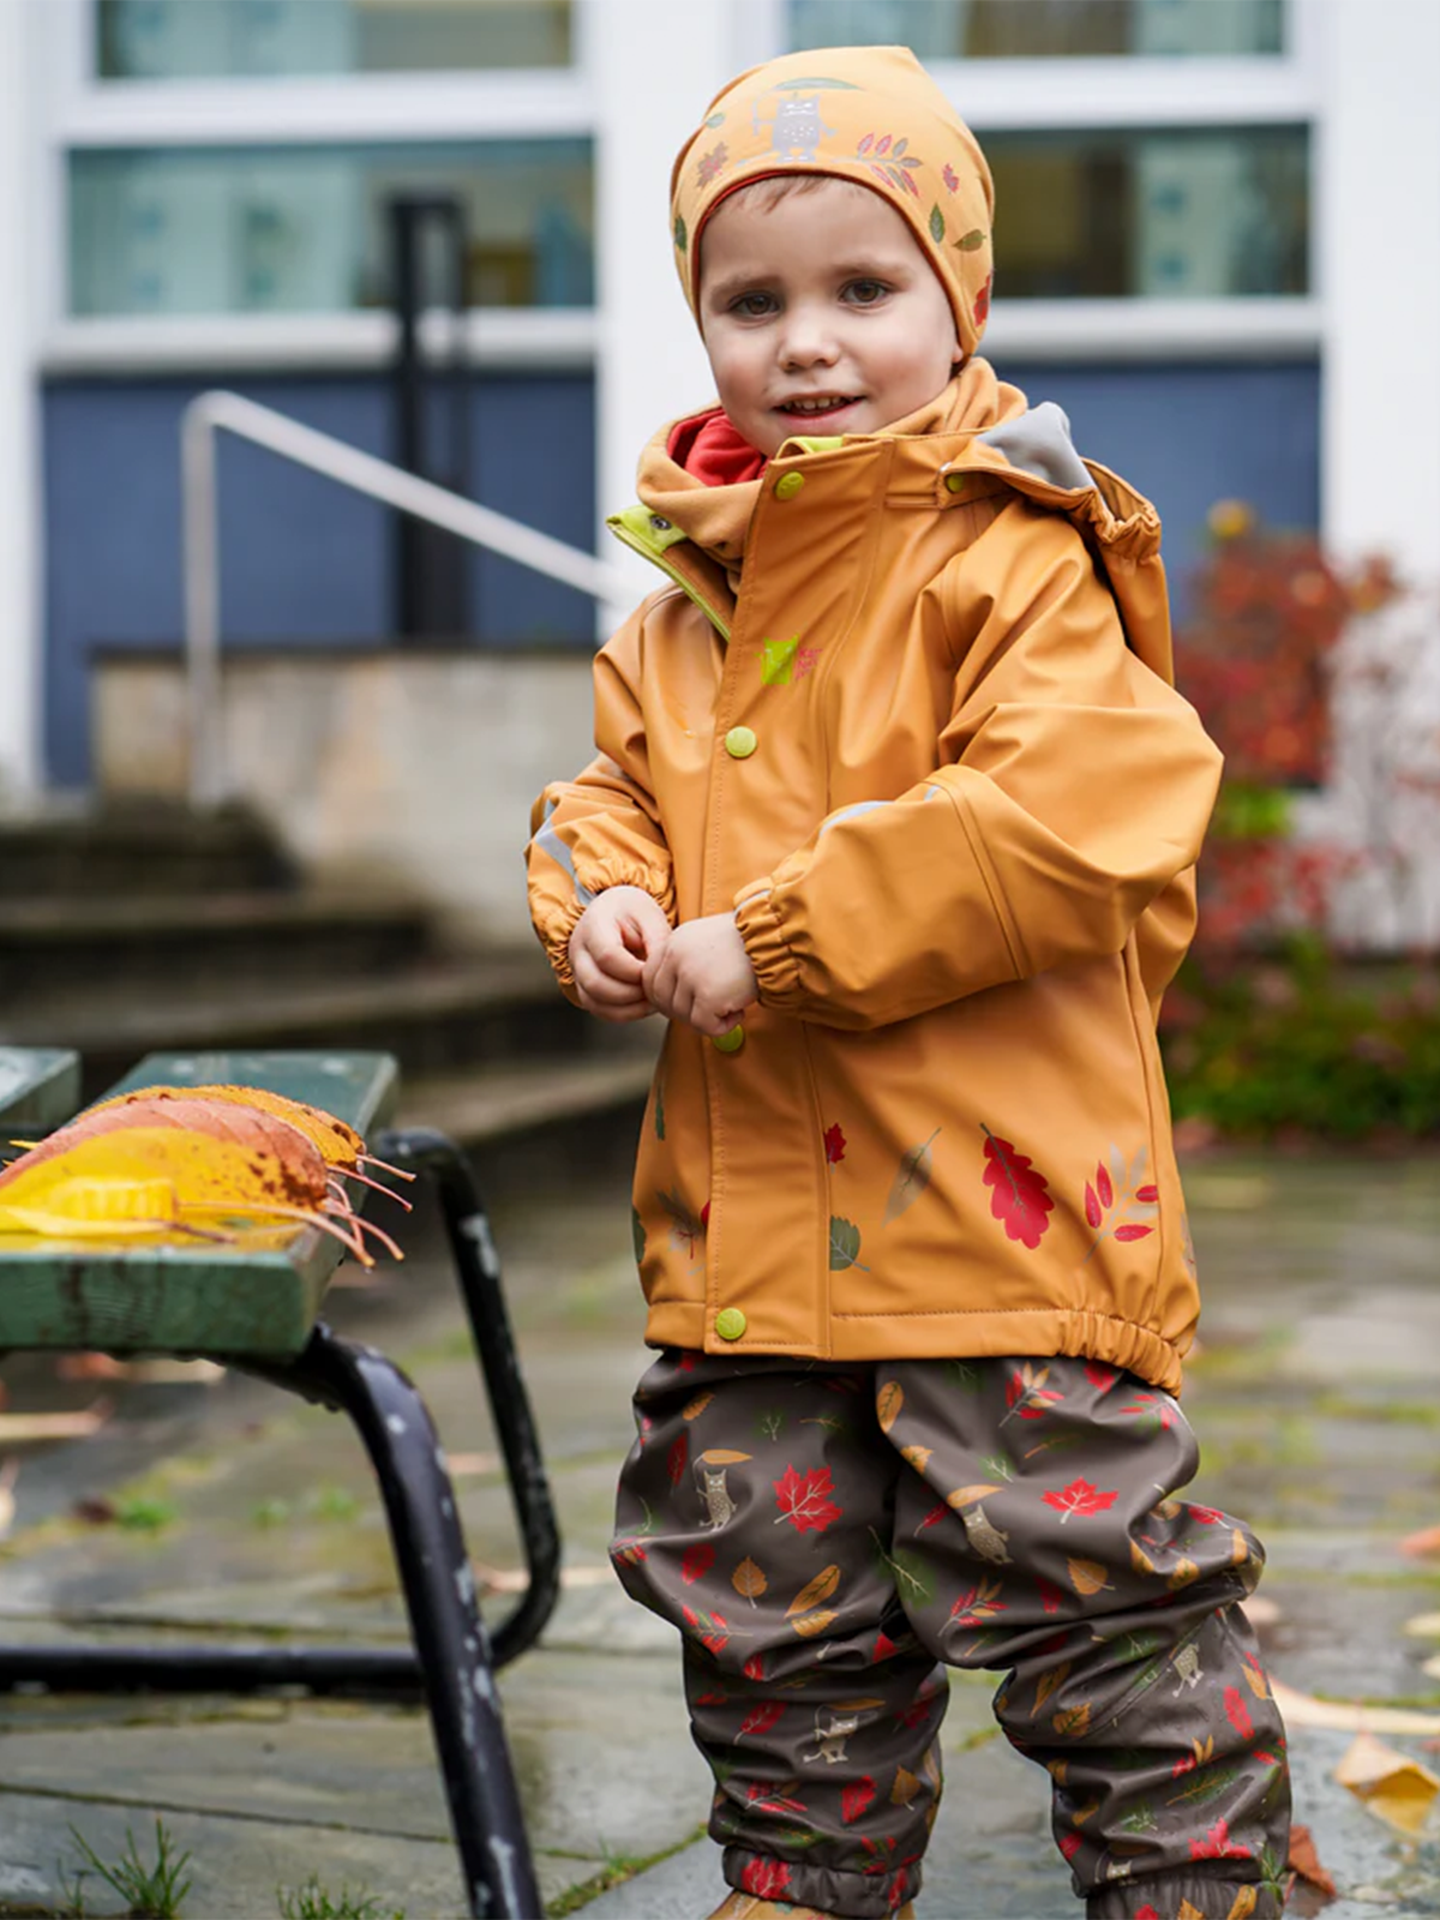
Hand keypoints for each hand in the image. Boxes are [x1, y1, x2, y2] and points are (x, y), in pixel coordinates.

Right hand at [567, 886, 670, 1022]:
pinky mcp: (584, 988)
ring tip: (653, 998)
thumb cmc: (634, 914)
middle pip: (596, 984)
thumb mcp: (650, 915)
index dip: (634, 971)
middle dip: (631, 993)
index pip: (607, 956)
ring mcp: (578, 971)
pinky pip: (599, 1010)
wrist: (615, 913)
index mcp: (593, 924)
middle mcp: (578, 949)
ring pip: (595, 1002)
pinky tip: (644, 1005)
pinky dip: (624, 1013)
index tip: (654, 970)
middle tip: (655, 988)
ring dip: (628, 1007)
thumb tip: (664, 970)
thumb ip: (658, 940)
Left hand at [642, 912, 757, 1036]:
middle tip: (708, 1012)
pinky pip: (705, 1026)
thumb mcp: (705, 940)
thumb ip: (684, 962)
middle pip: (662, 1000)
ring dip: (707, 1018)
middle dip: (682, 1013)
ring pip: (683, 1015)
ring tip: (732, 1005)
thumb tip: (674, 999)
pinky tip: (739, 1011)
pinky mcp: (708, 996)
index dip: (663, 998)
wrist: (775, 938)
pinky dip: (723, 1026)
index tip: (684, 1004)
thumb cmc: (747, 941)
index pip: (648, 979)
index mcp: (673, 942)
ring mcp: (690, 976)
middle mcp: (676, 957)